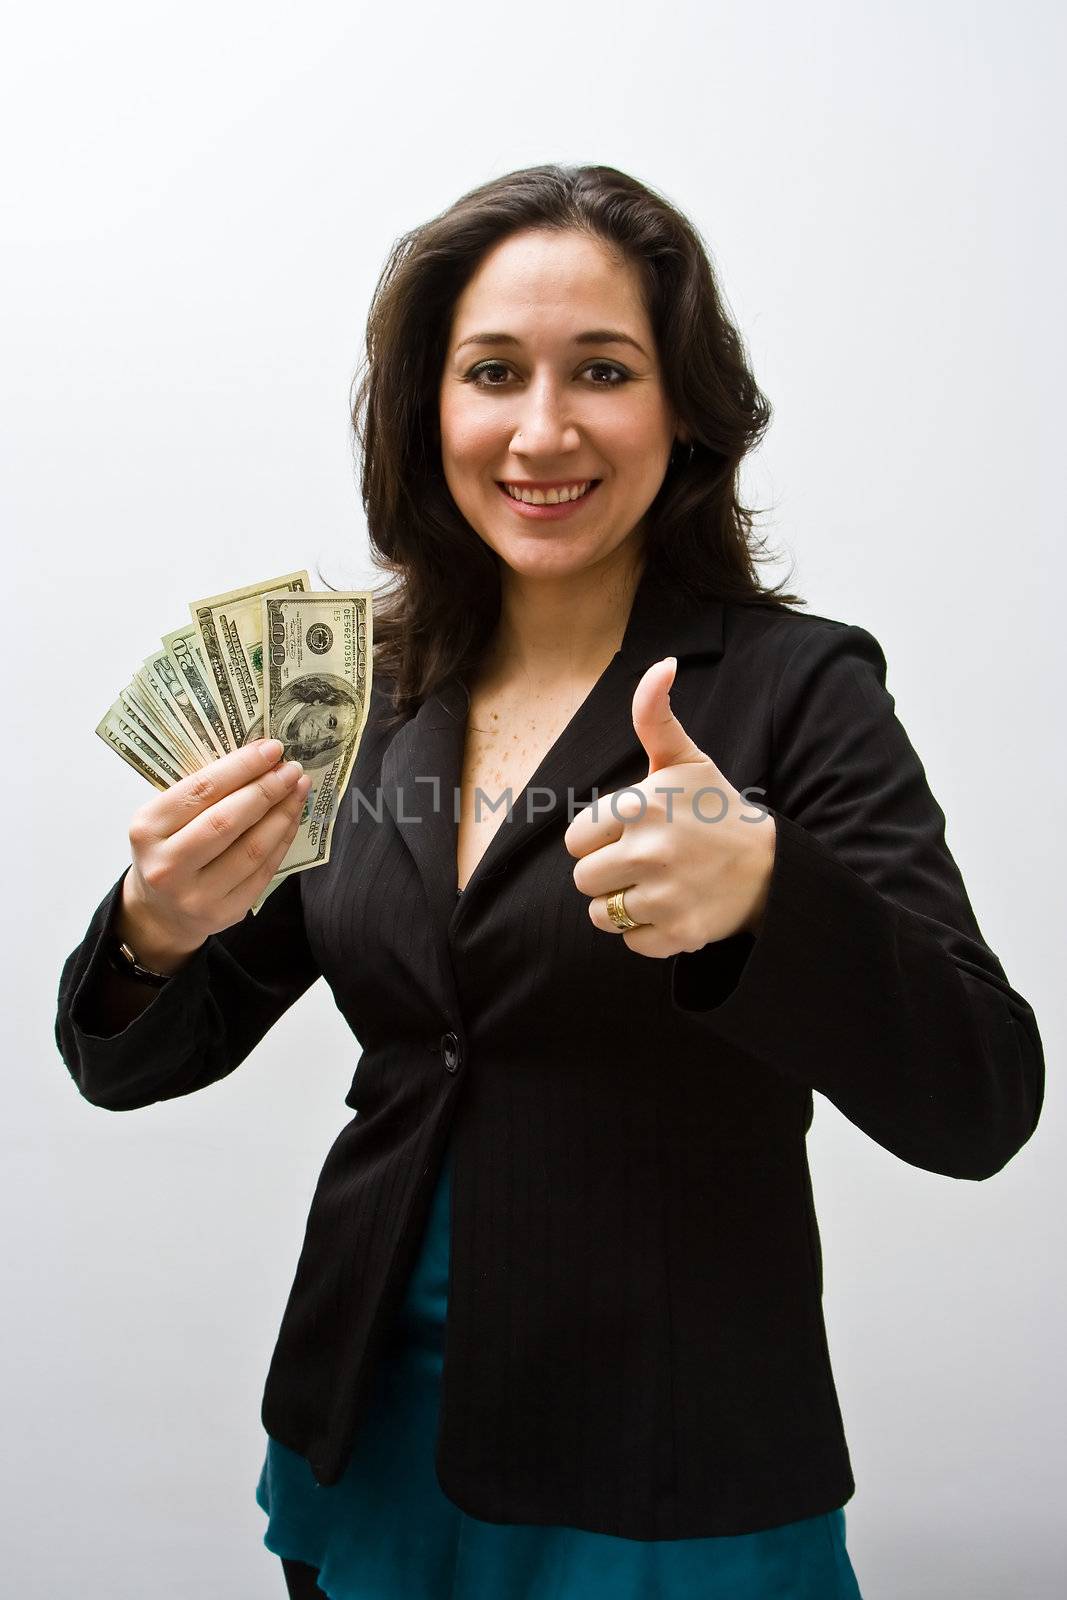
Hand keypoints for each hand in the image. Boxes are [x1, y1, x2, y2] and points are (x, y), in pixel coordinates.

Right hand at [117, 739, 312, 971]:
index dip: (242, 767)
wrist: (160, 913)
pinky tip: (292, 818)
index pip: (201, 790)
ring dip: (283, 813)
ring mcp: (197, 894)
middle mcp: (168, 865)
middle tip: (291, 768)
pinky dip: (283, 840)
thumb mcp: (164, 820)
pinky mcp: (226, 912)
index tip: (271, 748)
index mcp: (148, 830)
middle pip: (228, 820)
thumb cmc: (167, 852)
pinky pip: (264, 870)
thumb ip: (201, 795)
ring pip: (253, 848)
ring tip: (299, 789)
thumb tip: (260, 760)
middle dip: (267, 789)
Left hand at [563, 656, 775, 958]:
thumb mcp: (685, 760)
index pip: (576, 839)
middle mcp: (649, 851)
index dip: (599, 838)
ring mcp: (664, 895)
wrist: (771, 866)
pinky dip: (647, 932)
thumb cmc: (717, 809)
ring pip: (601, 914)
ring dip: (622, 904)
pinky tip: (673, 908)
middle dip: (607, 872)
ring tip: (656, 885)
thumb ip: (654, 716)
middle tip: (645, 862)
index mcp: (640, 806)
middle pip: (583, 879)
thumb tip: (661, 664)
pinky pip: (631, 941)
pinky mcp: (678, 932)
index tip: (630, 833)